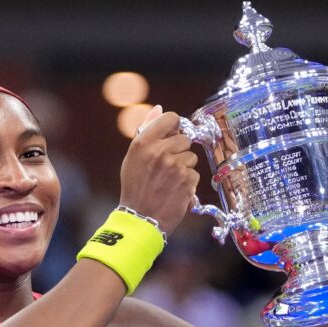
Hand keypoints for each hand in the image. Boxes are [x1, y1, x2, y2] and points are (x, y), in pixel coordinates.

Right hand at [119, 105, 199, 236]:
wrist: (140, 218)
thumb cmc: (135, 187)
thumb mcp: (133, 157)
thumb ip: (146, 131)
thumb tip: (159, 109)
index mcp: (144, 142)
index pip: (171, 118)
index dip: (174, 127)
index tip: (171, 136)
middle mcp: (160, 151)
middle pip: (185, 138)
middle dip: (178, 151)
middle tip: (165, 167)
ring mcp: (175, 166)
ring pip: (191, 157)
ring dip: (184, 167)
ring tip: (169, 180)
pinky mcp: (187, 180)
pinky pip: (194, 173)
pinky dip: (187, 182)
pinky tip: (174, 190)